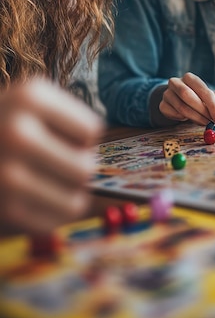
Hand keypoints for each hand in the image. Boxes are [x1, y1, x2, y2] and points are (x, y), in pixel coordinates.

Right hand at [0, 77, 102, 235]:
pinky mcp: (3, 208)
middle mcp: (17, 131)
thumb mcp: (30, 101)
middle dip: (78, 168)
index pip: (92, 130)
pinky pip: (54, 222)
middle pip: (87, 166)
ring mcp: (7, 173)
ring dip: (69, 195)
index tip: (57, 135)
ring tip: (47, 182)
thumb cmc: (3, 123)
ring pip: (76, 200)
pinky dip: (50, 214)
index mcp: (30, 96)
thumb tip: (102, 162)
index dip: (80, 136)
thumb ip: (68, 119)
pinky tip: (32, 199)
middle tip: (55, 163)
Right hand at [159, 72, 214, 126]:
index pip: (202, 89)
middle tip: (212, 122)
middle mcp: (176, 82)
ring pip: (181, 107)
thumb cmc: (201, 99)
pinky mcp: (162, 105)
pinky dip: (183, 119)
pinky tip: (188, 118)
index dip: (212, 105)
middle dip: (202, 110)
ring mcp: (167, 94)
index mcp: (190, 78)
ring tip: (204, 123)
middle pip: (187, 95)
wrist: (182, 101)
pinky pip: (173, 115)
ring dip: (195, 118)